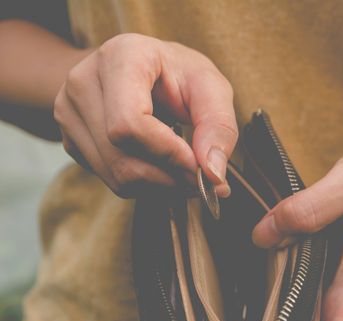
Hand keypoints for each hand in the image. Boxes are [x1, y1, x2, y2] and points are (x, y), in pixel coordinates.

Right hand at [54, 33, 236, 197]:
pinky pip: (110, 180)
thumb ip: (218, 126)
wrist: (143, 71)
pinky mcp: (70, 140)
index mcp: (121, 57)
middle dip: (169, 176)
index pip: (129, 123)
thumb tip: (212, 171)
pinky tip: (161, 167)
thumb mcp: (210, 87)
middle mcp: (84, 82)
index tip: (198, 166)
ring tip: (184, 171)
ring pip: (116, 175)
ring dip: (160, 185)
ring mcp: (69, 113)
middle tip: (201, 178)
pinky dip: (144, 185)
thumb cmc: (178, 74)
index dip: (167, 153)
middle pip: (122, 156)